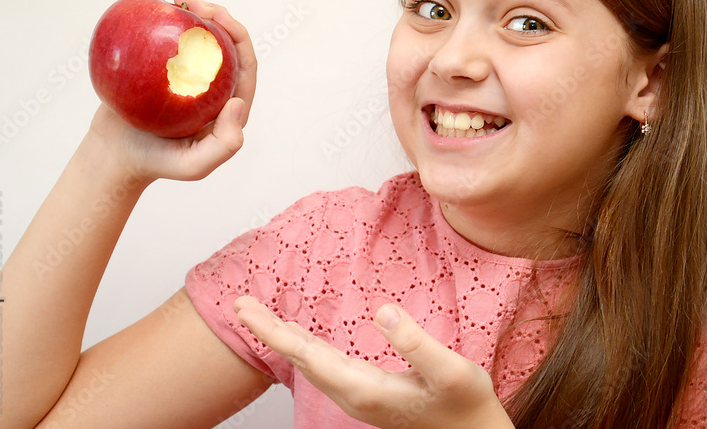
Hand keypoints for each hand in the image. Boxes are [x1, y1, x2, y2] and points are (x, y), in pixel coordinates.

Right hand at [87, 0, 257, 182]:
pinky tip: (152, 1)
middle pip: (223, 42)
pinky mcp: (157, 66)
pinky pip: (162, 36)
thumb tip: (238, 103)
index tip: (217, 17)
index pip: (243, 63)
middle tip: (193, 2)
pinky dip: (160, 16)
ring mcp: (184, 71)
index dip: (237, 35)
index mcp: (228, 100)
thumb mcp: (196, 165)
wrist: (117, 158)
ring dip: (192, 10)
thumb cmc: (158, 163)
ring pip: (195, 34)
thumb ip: (225, 143)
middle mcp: (210, 82)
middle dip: (216, 15)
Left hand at [233, 297, 514, 428]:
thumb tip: (381, 311)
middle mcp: (354, 395)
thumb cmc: (466, 403)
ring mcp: (359, 396)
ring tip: (260, 316)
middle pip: (301, 359)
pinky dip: (303, 347)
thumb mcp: (451, 370)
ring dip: (283, 338)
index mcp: (366, 389)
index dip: (273, 331)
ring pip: (310, 364)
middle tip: (239, 303)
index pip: (308, 355)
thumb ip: (416, 342)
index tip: (245, 310)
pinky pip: (323, 367)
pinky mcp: (367, 393)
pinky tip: (300, 339)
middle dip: (268, 330)